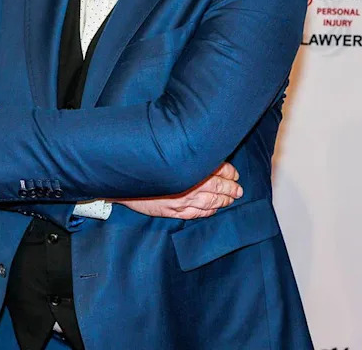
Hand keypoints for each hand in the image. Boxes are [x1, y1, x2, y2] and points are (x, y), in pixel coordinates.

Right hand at [113, 162, 241, 218]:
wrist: (122, 181)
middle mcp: (189, 184)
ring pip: (211, 202)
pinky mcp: (174, 211)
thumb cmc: (143, 164)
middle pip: (218, 186)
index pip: (218, 169)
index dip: (229, 172)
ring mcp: (182, 200)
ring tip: (231, 199)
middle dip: (231, 188)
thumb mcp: (164, 151)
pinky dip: (208, 212)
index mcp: (189, 167)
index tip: (235, 173)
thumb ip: (184, 151)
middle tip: (239, 190)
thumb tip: (201, 148)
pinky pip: (197, 214)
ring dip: (224, 201)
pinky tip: (214, 210)